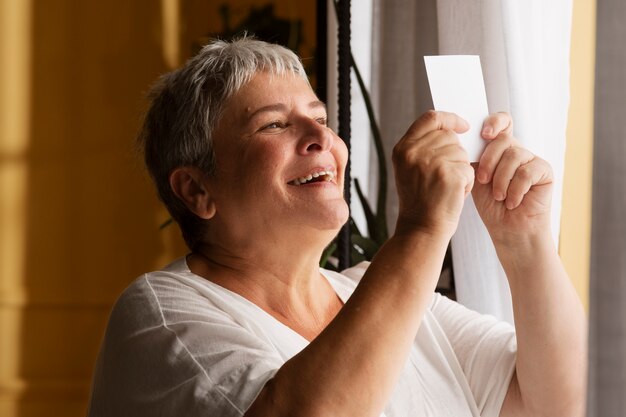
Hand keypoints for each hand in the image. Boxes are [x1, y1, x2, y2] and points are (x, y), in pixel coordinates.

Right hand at [392, 111, 473, 237]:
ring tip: (447, 188)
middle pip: (450, 136)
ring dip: (461, 170)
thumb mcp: (410, 169)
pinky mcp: (449, 174)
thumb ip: (423, 147)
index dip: (450, 119)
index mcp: (403, 149)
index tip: (462, 125)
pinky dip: (467, 183)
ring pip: (462, 153)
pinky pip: (469, 169)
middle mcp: (414, 152)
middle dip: (455, 154)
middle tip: (444, 176)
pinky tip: (454, 194)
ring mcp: (431, 162)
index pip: (430, 118)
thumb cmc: (420, 201)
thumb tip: (451, 128)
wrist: (421, 229)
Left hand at [472, 112, 552, 243]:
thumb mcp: (476, 178)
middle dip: (489, 161)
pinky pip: (527, 172)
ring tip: (499, 197)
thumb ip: (474, 158)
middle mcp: (516, 151)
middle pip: (503, 139)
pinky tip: (512, 202)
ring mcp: (532, 160)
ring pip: (514, 155)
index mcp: (499, 150)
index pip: (502, 122)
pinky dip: (515, 190)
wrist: (508, 230)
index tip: (484, 134)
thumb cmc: (491, 205)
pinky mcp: (544, 171)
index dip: (495, 122)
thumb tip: (465, 139)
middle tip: (482, 181)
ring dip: (501, 180)